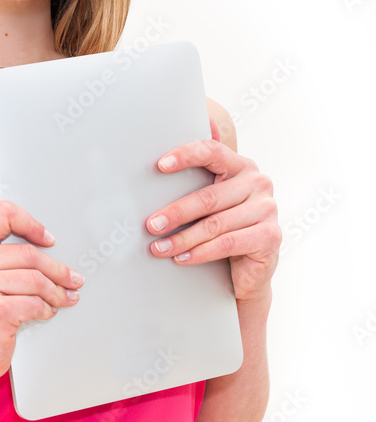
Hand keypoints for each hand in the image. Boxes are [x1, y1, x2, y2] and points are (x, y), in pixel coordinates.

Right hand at [0, 186, 82, 385]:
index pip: (3, 213)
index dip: (32, 224)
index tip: (48, 240)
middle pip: (29, 253)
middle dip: (58, 269)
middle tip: (73, 278)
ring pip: (36, 279)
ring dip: (57, 292)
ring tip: (64, 298)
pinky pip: (35, 303)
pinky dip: (47, 309)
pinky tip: (46, 312)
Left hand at [145, 134, 280, 303]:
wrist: (251, 269)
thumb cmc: (224, 229)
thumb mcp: (211, 204)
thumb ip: (195, 184)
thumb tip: (155, 178)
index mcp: (241, 166)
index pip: (212, 152)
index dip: (186, 156)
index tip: (160, 165)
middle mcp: (258, 182)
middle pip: (208, 196)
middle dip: (176, 213)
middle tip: (152, 225)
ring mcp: (267, 209)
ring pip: (215, 224)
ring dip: (182, 238)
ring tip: (159, 247)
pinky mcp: (270, 235)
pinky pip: (227, 243)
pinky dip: (200, 253)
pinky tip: (181, 258)